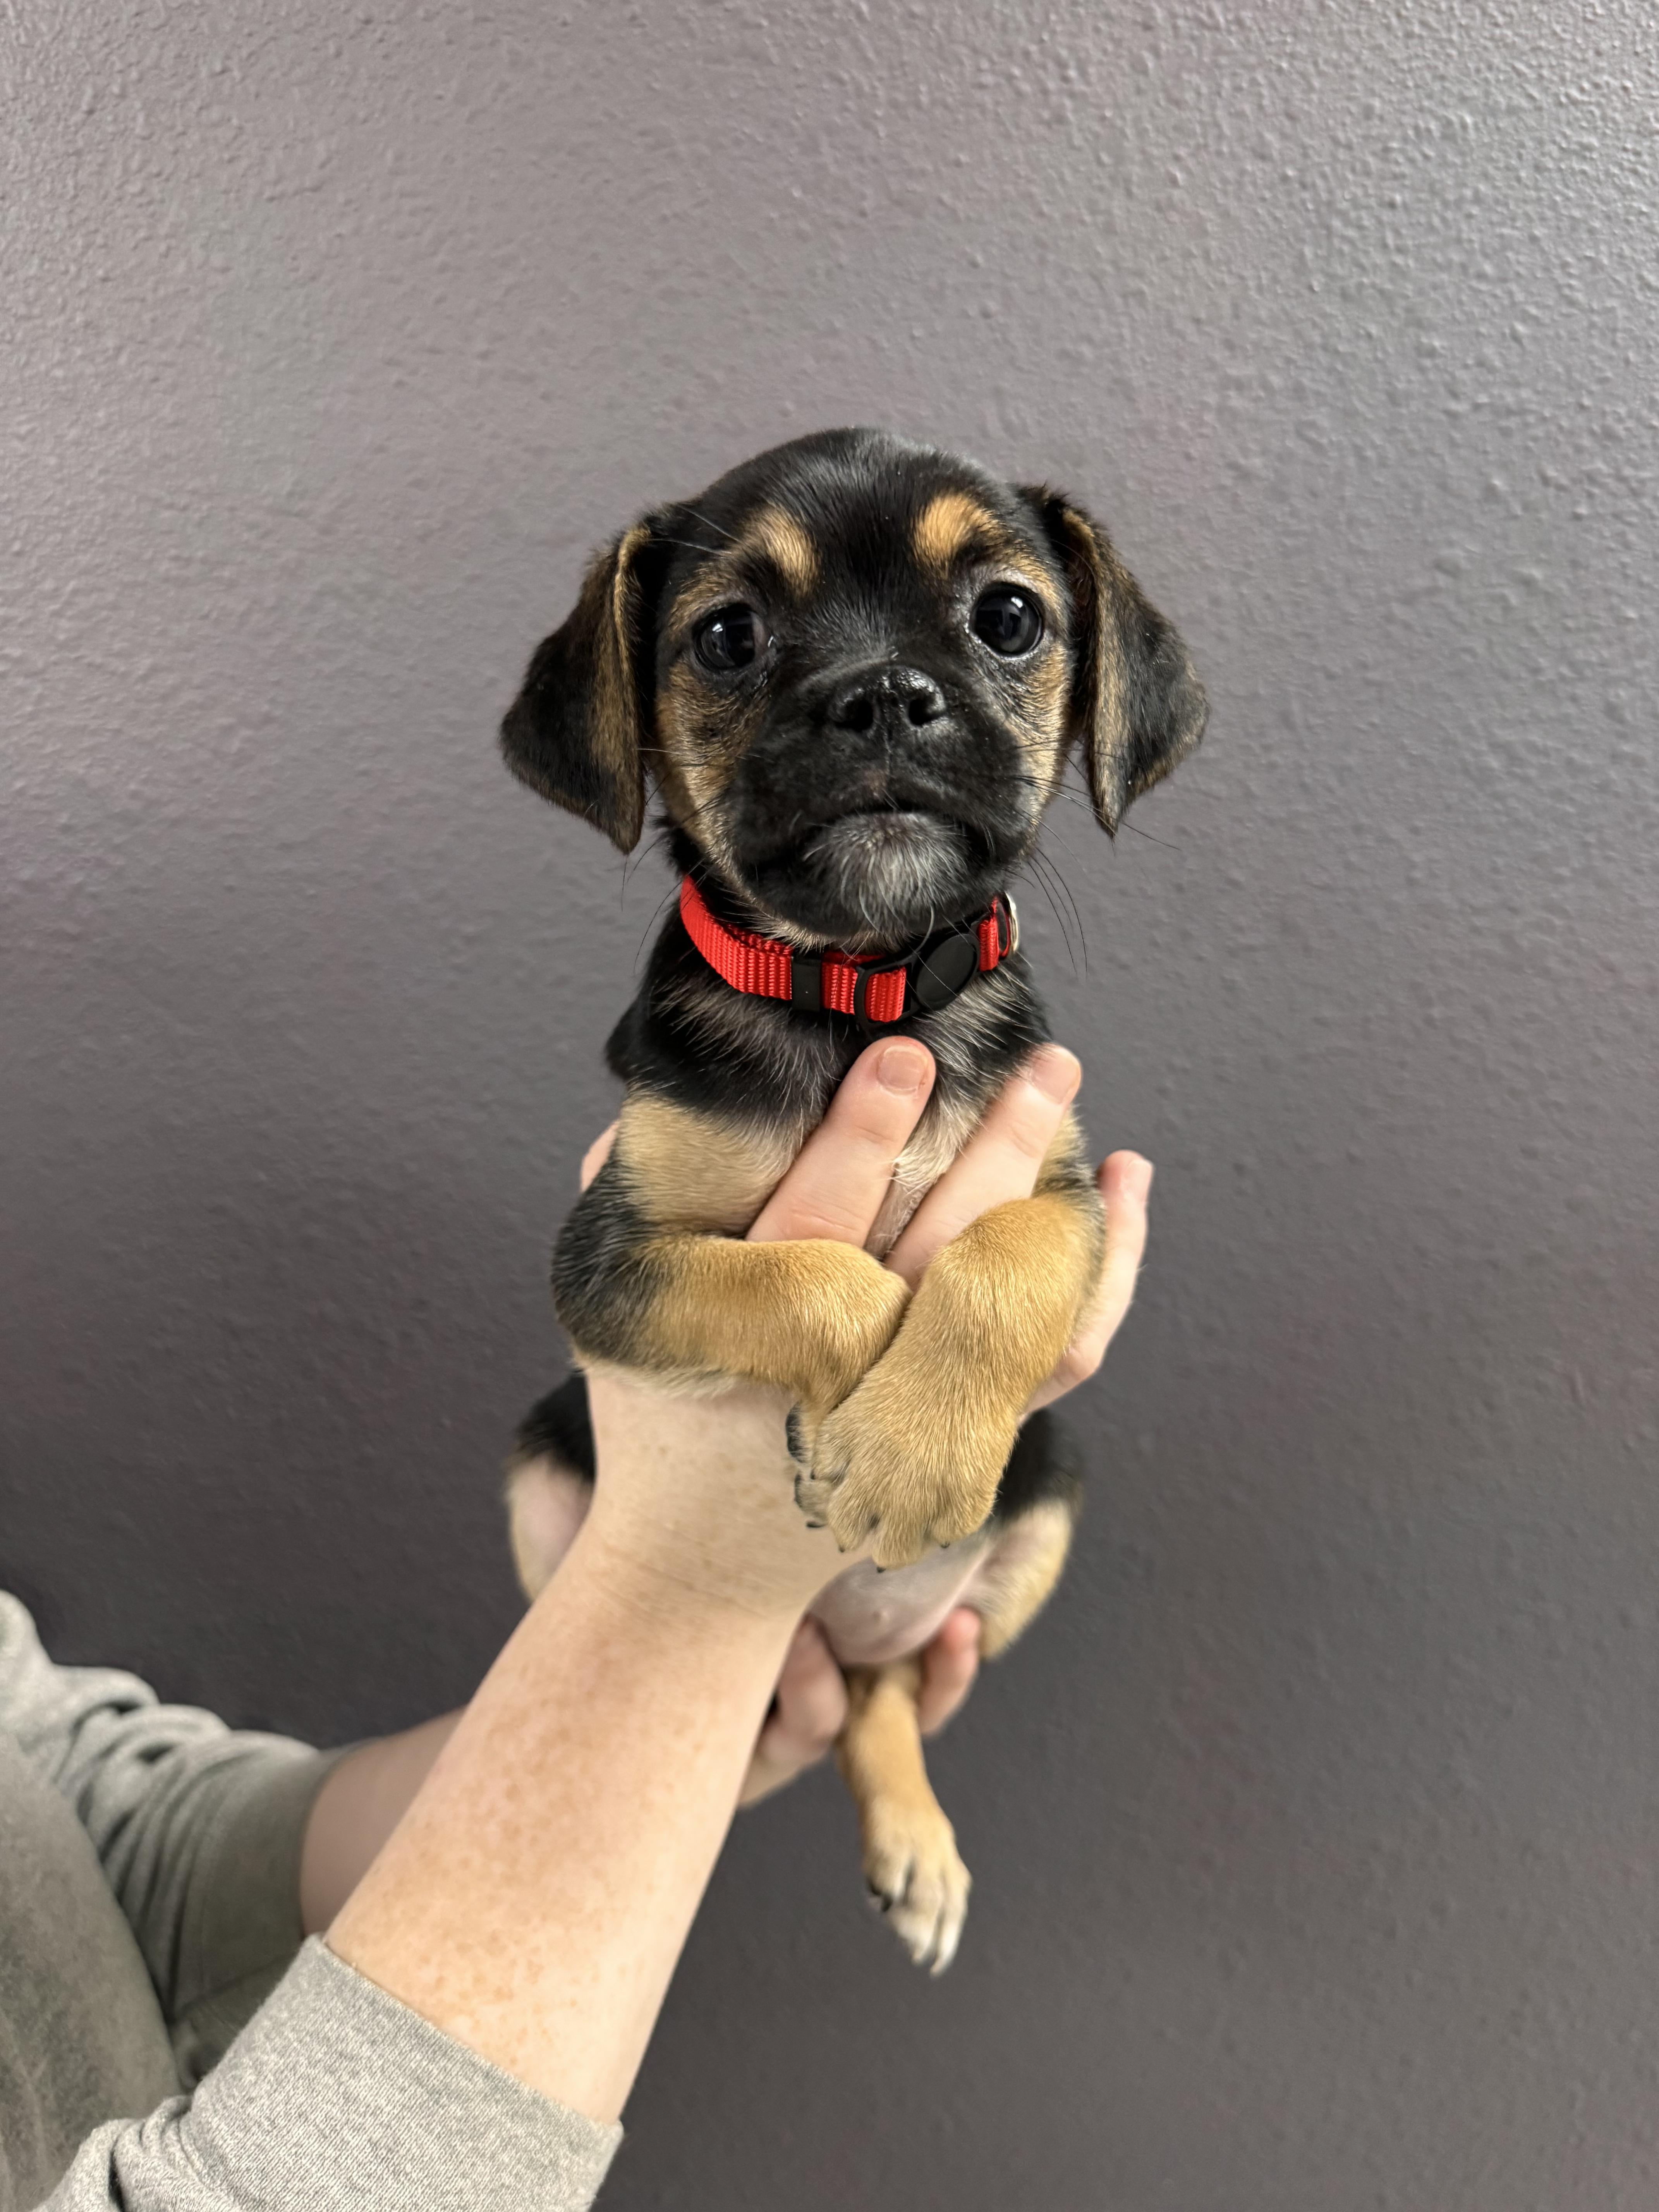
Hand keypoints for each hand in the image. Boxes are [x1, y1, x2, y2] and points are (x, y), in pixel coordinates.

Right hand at [580, 1036, 1150, 1791]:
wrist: (706, 1567)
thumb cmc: (663, 1421)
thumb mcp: (624, 1318)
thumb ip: (629, 1207)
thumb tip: (655, 1097)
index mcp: (755, 1342)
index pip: (817, 1223)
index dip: (863, 1141)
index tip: (907, 1060)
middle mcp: (853, 1384)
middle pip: (939, 1253)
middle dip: (995, 1150)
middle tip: (1039, 1062)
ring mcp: (926, 1418)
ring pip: (1015, 1302)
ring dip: (1055, 1192)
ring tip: (1065, 1086)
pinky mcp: (979, 1434)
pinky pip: (1062, 1352)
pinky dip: (1103, 1270)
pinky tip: (1121, 1189)